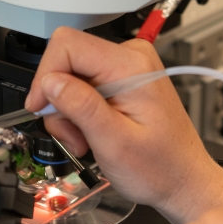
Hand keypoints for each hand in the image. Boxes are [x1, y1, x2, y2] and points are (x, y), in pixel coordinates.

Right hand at [25, 27, 222, 223]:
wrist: (182, 179)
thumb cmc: (160, 167)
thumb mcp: (114, 143)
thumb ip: (81, 107)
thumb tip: (49, 81)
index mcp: (130, 66)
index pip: (67, 44)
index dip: (45, 76)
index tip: (40, 107)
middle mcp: (130, 58)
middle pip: (66, 61)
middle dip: (59, 101)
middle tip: (72, 135)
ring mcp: (126, 67)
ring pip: (71, 76)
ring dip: (69, 112)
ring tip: (86, 140)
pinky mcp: (121, 80)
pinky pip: (83, 86)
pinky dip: (79, 112)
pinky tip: (93, 133)